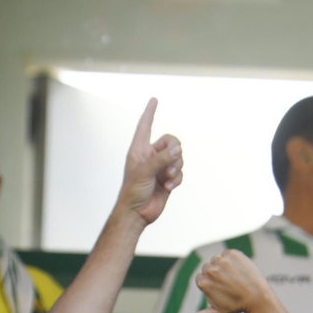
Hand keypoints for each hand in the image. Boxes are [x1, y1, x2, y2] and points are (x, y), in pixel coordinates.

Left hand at [116, 98, 182, 224]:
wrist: (136, 213)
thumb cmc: (133, 191)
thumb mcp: (145, 172)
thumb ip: (162, 159)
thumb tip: (178, 149)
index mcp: (139, 149)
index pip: (145, 126)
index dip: (149, 112)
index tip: (154, 99)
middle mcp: (150, 156)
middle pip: (170, 141)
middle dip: (175, 150)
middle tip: (174, 157)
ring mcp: (160, 168)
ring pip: (178, 157)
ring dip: (176, 167)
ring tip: (168, 178)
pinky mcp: (168, 180)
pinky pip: (179, 172)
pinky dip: (177, 179)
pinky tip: (169, 186)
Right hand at [182, 250, 278, 312]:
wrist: (257, 297)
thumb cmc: (236, 307)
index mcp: (202, 282)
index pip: (201, 277)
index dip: (212, 285)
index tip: (222, 290)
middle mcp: (210, 270)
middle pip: (208, 268)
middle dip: (217, 275)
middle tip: (230, 285)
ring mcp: (221, 260)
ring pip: (217, 260)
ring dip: (224, 266)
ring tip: (235, 278)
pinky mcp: (232, 254)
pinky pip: (227, 254)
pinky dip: (233, 260)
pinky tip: (239, 270)